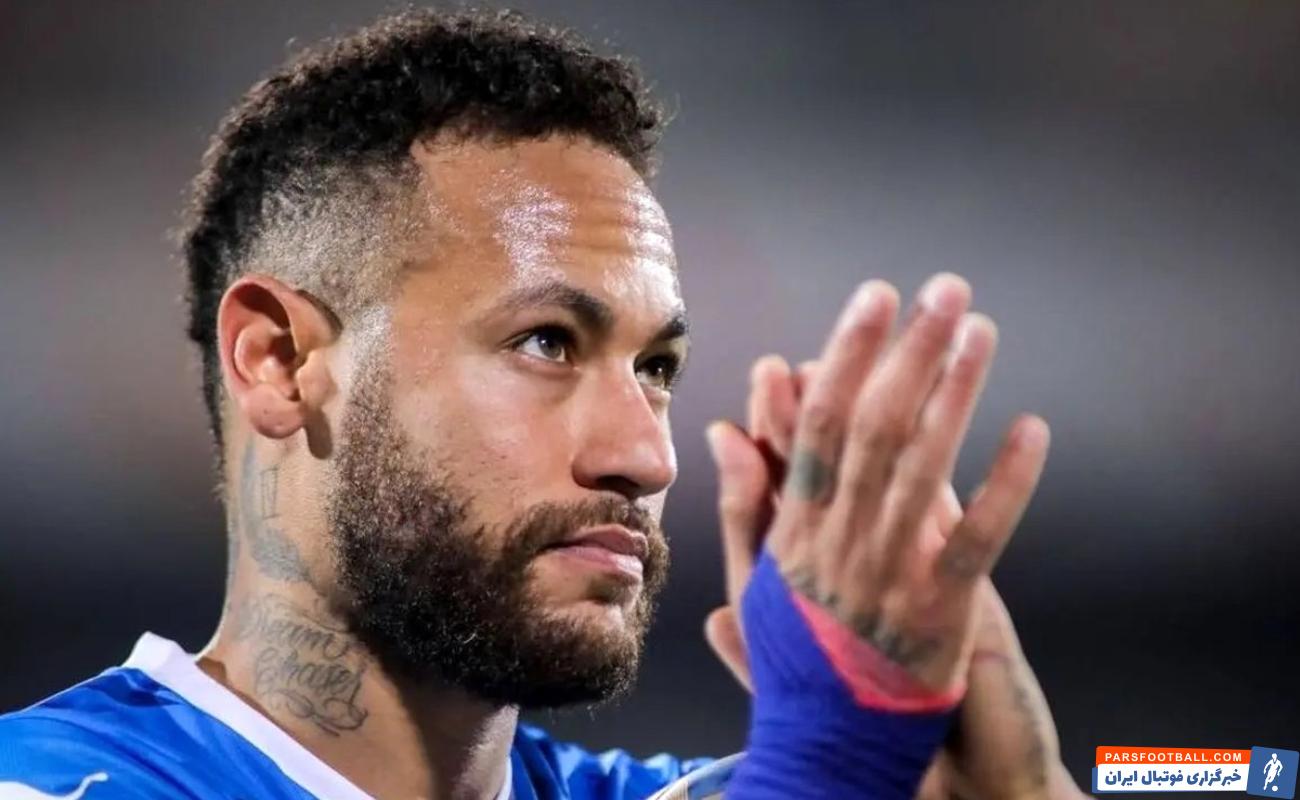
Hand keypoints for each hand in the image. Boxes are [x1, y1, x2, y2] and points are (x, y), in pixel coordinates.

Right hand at [705, 276, 1084, 797]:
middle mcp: (841, 542)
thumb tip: (726, 429)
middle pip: (876, 428)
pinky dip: (1006, 484)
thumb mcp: (751, 582)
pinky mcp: (942, 612)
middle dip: (910, 351)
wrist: (825, 750)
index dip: (848, 354)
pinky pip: (978, 540)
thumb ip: (742, 504)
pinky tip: (1030, 430)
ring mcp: (891, 576)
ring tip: (979, 331)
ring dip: (955, 393)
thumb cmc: (794, 658)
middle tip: (944, 289)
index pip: (819, 424)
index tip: (875, 298)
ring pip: (923, 469)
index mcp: (795, 529)